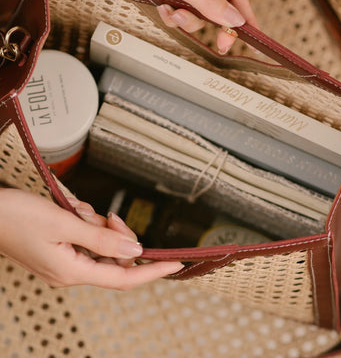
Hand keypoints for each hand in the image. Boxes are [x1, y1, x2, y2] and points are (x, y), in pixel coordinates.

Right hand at [0, 188, 182, 289]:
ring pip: (101, 245)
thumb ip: (103, 240)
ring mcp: (65, 261)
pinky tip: (71, 212)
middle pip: (114, 258)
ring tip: (77, 212)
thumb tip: (135, 254)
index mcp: (72, 271)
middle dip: (118, 235)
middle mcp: (70, 271)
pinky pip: (86, 238)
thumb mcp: (64, 224)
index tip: (175, 263)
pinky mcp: (60, 250)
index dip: (153, 271)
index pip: (124, 278)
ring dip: (97, 225)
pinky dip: (86, 224)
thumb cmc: (17, 217)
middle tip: (109, 216)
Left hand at [38, 0, 257, 53]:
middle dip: (212, 23)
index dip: (245, 14)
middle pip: (218, 5)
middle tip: (219, 45)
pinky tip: (162, 9)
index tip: (253, 36)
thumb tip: (234, 18)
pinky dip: (173, 17)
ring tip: (170, 13)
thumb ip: (206, 1)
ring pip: (198, 12)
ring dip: (187, 20)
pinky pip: (181, 11)